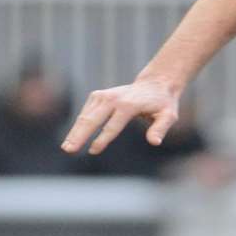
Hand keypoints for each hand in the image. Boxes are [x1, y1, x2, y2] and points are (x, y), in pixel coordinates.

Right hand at [61, 80, 181, 154]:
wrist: (155, 84)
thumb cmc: (163, 104)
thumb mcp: (169, 116)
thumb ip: (160, 128)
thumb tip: (154, 142)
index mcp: (128, 105)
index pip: (112, 126)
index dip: (102, 139)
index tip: (93, 151)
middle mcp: (112, 99)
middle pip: (92, 120)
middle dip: (79, 135)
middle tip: (68, 150)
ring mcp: (103, 96)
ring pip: (85, 116)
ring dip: (74, 132)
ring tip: (66, 147)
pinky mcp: (97, 96)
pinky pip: (85, 113)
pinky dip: (79, 125)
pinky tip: (73, 138)